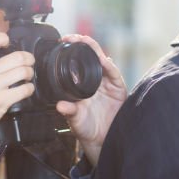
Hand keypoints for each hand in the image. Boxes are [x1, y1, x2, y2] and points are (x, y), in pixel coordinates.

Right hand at [0, 32, 34, 135]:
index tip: (8, 43)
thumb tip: (0, 53)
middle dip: (28, 59)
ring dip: (30, 74)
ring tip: (27, 77)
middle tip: (29, 63)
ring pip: (24, 72)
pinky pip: (25, 89)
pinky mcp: (2, 100)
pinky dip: (29, 89)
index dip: (3, 38)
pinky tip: (26, 90)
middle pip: (18, 57)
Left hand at [55, 34, 126, 165]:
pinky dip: (109, 67)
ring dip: (96, 51)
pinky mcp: (118, 88)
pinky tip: (105, 61)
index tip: (64, 42)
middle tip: (76, 37)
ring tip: (88, 43)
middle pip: (91, 58)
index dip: (73, 51)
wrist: (102, 140)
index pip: (77, 63)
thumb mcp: (75, 120)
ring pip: (102, 62)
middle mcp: (94, 81)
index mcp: (81, 85)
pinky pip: (114, 74)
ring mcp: (106, 83)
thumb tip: (61, 105)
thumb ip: (70, 112)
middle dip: (84, 45)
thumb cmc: (87, 128)